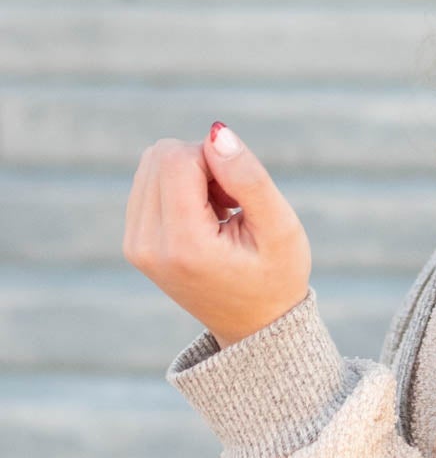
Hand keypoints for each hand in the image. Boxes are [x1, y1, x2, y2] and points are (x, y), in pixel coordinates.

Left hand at [123, 123, 311, 347]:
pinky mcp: (133, 242)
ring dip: (190, 175)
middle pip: (161, 156)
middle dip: (202, 165)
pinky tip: (204, 219)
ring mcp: (135, 245)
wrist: (254, 326)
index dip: (216, 161)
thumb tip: (216, 132)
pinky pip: (147, 181)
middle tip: (230, 204)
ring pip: (152, 163)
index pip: (179, 159)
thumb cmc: (275, 276)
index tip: (239, 196)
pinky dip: (178, 187)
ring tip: (219, 213)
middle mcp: (148, 246)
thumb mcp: (280, 228)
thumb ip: (250, 178)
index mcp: (184, 246)